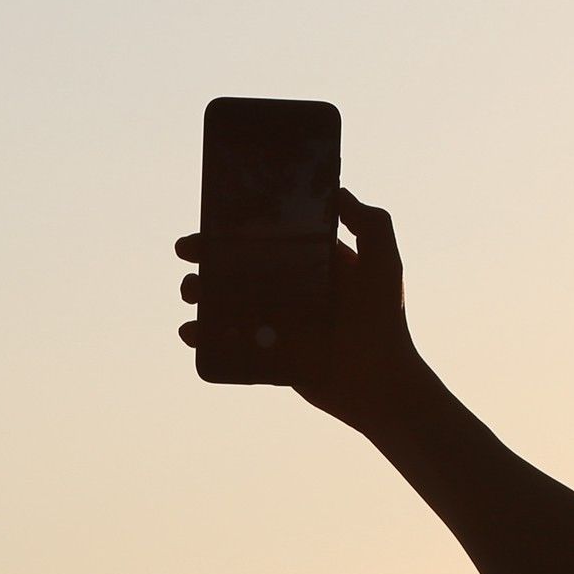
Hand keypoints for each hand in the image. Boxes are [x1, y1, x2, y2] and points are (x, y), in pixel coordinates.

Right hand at [177, 189, 424, 431]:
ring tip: (192, 295)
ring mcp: (276, 324)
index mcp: (310, 264)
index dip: (235, 230)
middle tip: (188, 255)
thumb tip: (338, 190)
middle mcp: (290, 290)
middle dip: (206, 260)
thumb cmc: (385, 322)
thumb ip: (371, 224)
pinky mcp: (268, 356)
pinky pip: (229, 344)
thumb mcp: (384, 264)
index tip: (208, 223)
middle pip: (237, 269)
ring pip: (227, 305)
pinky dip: (205, 337)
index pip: (266, 240)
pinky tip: (192, 332)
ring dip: (201, 296)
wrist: (379, 383)